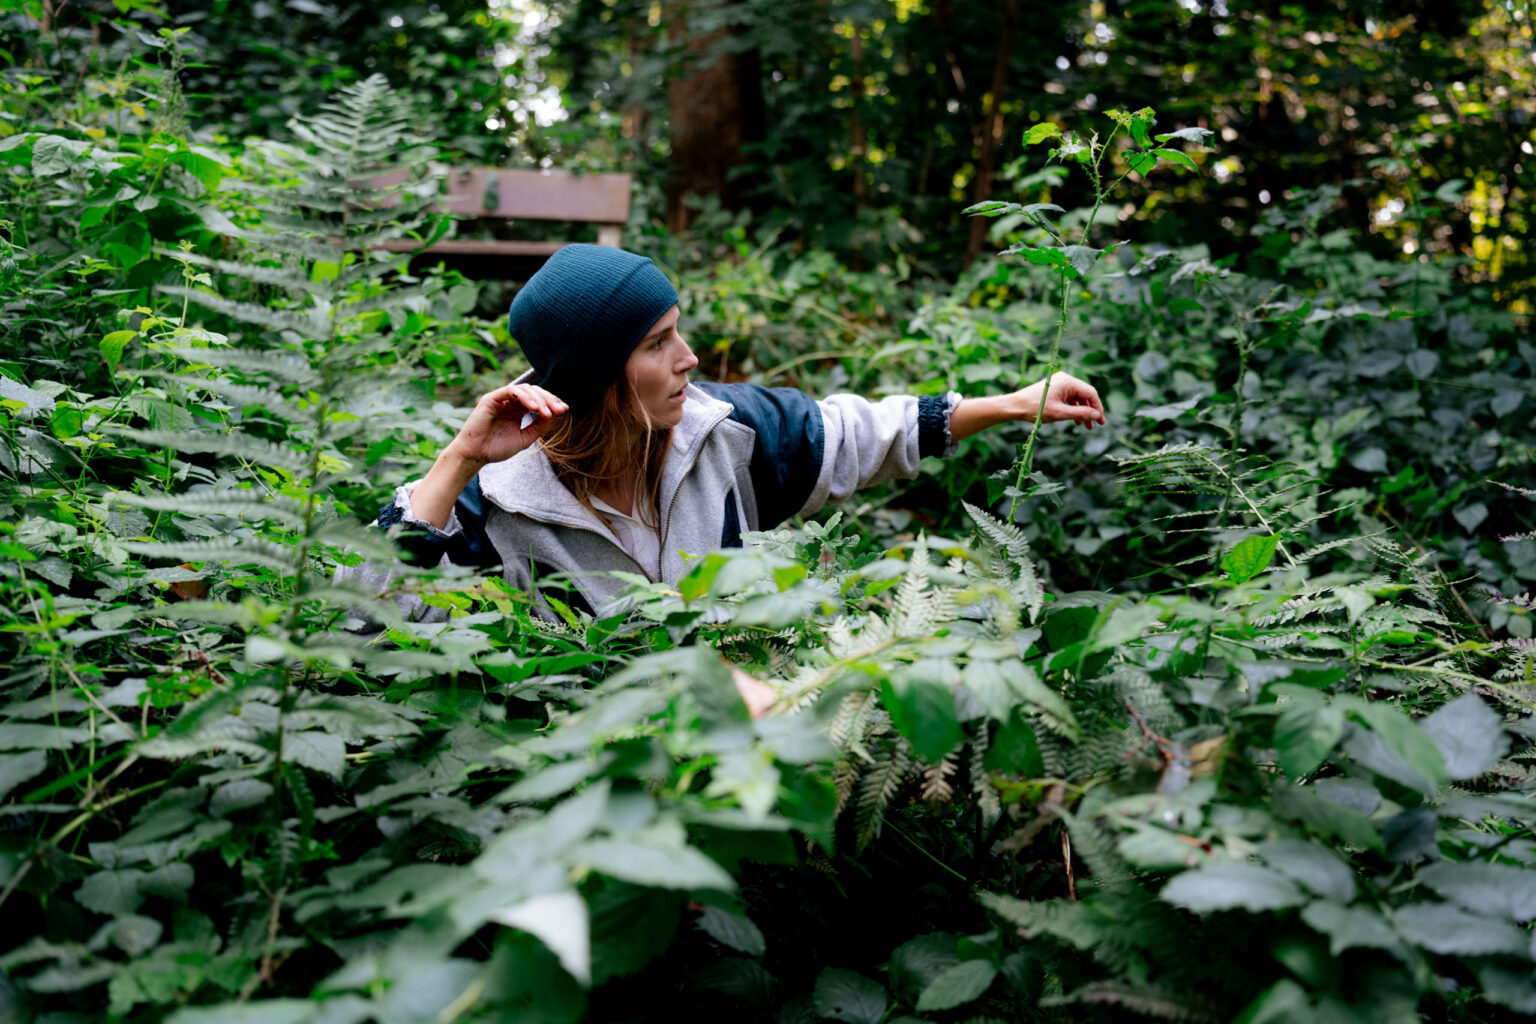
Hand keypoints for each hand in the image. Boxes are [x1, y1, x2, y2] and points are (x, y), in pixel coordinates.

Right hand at [447, 382, 567, 466]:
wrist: (476, 455)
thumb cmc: (497, 448)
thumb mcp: (525, 437)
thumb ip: (539, 426)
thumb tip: (555, 415)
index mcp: (518, 410)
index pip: (538, 399)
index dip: (552, 402)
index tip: (565, 409)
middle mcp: (510, 402)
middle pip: (534, 392)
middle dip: (549, 399)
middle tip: (559, 409)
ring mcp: (501, 399)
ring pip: (524, 389)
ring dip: (539, 399)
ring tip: (547, 412)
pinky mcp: (491, 399)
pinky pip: (511, 391)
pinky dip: (524, 396)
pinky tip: (534, 408)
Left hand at [1015, 371, 1105, 429]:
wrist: (1015, 406)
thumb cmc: (1035, 408)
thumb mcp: (1060, 413)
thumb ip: (1080, 414)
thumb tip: (1097, 415)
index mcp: (1068, 382)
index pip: (1090, 393)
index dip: (1098, 407)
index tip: (1101, 421)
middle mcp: (1065, 379)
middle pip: (1085, 395)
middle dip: (1090, 410)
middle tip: (1095, 425)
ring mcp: (1059, 383)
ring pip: (1077, 398)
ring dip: (1082, 411)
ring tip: (1085, 426)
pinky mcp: (1054, 389)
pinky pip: (1069, 398)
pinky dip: (1073, 408)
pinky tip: (1075, 420)